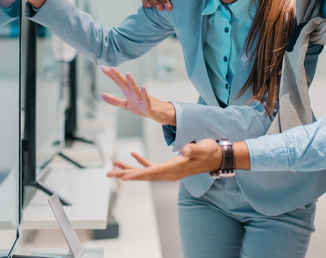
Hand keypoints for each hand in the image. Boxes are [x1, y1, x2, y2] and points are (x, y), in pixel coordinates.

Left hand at [100, 66, 176, 125]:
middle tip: (112, 68)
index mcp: (128, 92)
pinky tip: (143, 87)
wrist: (158, 112)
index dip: (110, 76)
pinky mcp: (148, 106)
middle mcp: (134, 93)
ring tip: (128, 74)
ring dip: (132, 82)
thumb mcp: (126, 104)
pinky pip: (146, 99)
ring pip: (136, 89)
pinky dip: (145, 94)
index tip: (102, 68)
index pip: (118, 82)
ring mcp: (141, 98)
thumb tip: (101, 95)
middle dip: (118, 76)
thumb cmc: (141, 107)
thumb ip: (114, 100)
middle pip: (125, 83)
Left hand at [107, 139, 221, 181]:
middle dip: (125, 175)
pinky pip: (151, 166)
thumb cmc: (210, 151)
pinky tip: (133, 155)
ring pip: (144, 172)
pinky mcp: (169, 166)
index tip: (123, 178)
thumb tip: (186, 149)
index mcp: (174, 169)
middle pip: (143, 175)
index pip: (151, 173)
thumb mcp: (203, 148)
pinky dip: (141, 161)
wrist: (217, 156)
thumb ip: (194, 148)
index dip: (136, 175)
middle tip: (109, 174)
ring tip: (115, 166)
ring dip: (129, 169)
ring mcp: (168, 171)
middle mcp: (168, 173)